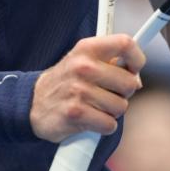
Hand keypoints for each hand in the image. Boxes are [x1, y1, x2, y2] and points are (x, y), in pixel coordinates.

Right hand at [30, 34, 144, 142]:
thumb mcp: (83, 61)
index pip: (125, 43)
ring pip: (121, 107)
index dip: (137, 58)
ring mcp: (79, 90)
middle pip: (129, 83)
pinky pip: (109, 124)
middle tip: (107, 93)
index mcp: (87, 48)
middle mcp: (83, 66)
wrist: (33, 103)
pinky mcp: (76, 113)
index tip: (134, 69)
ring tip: (94, 106)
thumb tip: (136, 79)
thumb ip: (110, 63)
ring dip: (111, 111)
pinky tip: (90, 119)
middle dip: (123, 93)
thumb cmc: (66, 82)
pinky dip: (103, 126)